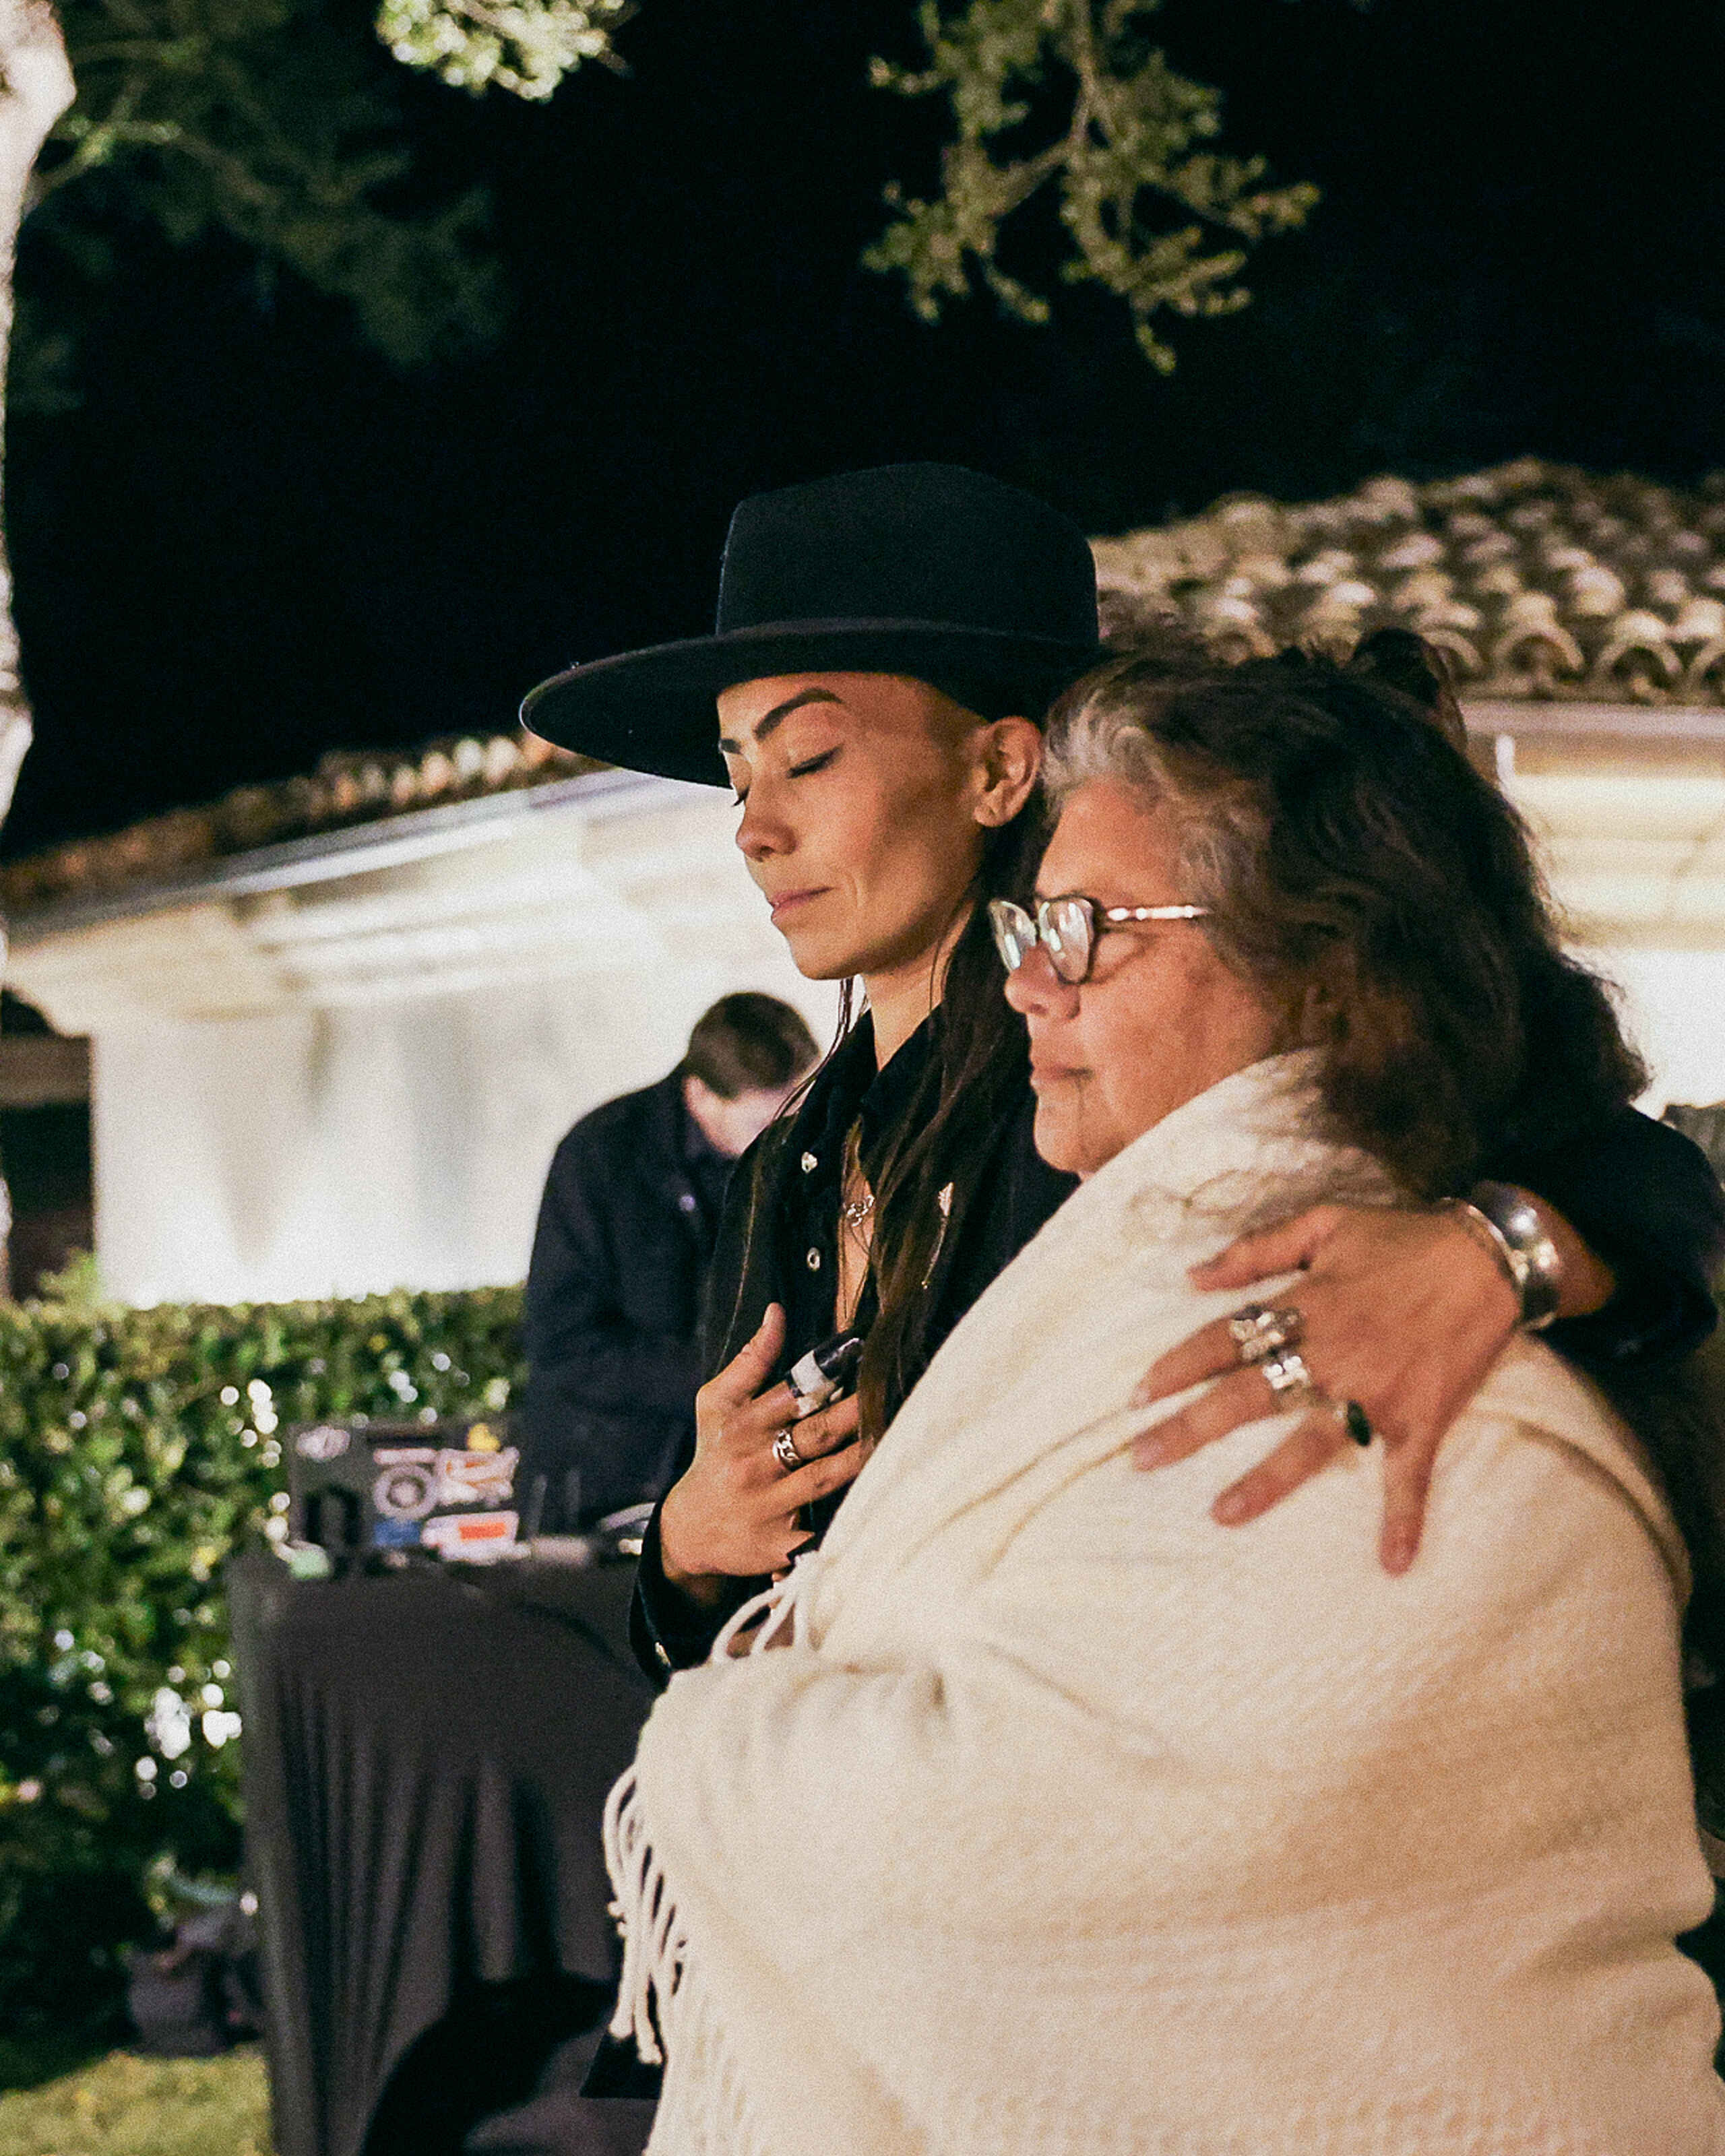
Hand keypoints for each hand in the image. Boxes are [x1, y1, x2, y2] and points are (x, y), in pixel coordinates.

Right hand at [659, 1304, 864, 1605]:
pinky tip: (877, 1512)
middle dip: (856, 1414)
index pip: (790, 1395)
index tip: (866, 1355)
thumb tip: (777, 1311)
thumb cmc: (713, 1454)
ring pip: (824, 1478)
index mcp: (744, 1426)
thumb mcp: (717, 1404)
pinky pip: (816, 1536)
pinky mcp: (777, 1545)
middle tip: (894, 1393)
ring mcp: (766, 1506)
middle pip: (815, 1434)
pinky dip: (844, 1527)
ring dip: (861, 1459)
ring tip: (898, 1438)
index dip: (829, 1375)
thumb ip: (751, 1360)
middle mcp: (754, 1464)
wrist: (687, 1529)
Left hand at [1130, 1205, 1521, 1574]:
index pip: (1225, 1339)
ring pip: (1310, 1443)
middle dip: (1190, 1428)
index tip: (1138, 1395)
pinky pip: (1409, 1475)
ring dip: (1267, 1482)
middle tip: (1142, 1458)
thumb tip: (1193, 1274)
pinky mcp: (1421, 1418)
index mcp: (1306, 1305)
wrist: (1491, 1257)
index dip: (1177, 1366)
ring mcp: (1376, 1392)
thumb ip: (1257, 1247)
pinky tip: (1394, 1563)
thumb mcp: (1325, 1222)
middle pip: (1247, 1395)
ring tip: (1221, 1514)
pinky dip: (1404, 1519)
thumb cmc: (1402, 1238)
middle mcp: (1332, 1353)